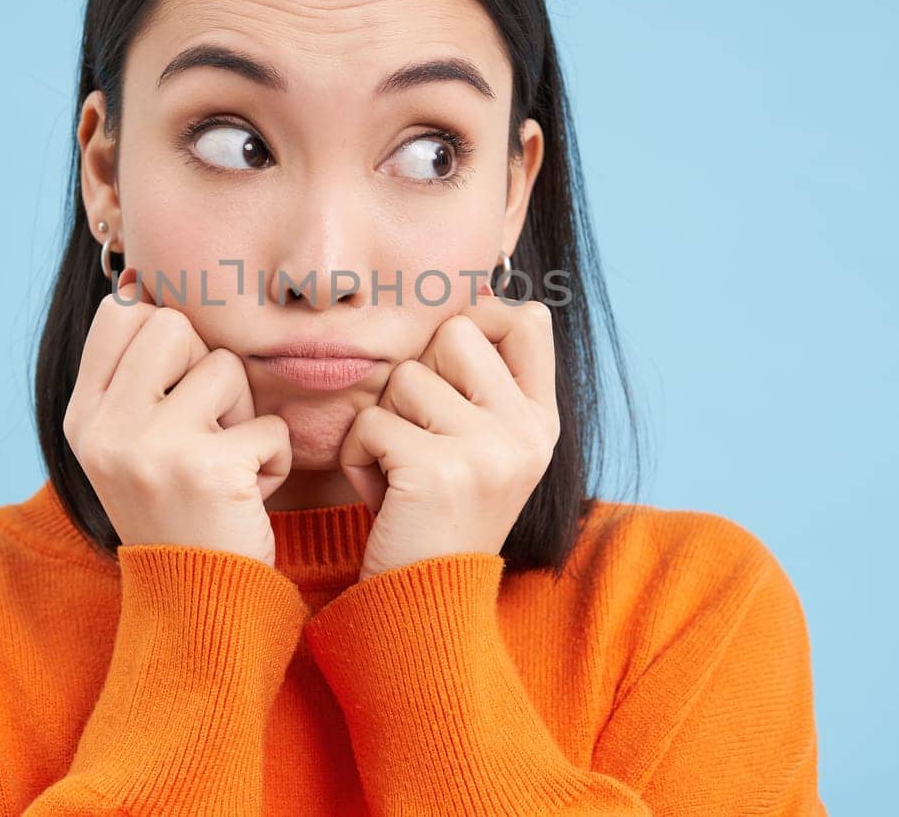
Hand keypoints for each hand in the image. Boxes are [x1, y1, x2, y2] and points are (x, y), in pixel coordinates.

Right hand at [61, 265, 293, 568]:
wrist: (196, 607)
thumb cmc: (178, 513)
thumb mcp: (130, 444)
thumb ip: (132, 375)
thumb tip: (136, 283)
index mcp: (82, 417)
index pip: (121, 313)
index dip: (165, 336)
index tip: (177, 386)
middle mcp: (105, 428)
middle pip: (174, 326)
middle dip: (207, 371)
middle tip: (206, 430)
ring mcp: (151, 446)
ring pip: (226, 368)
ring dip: (244, 416)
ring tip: (227, 465)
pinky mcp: (207, 468)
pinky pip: (267, 424)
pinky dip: (274, 458)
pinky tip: (249, 495)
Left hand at [337, 283, 561, 580]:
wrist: (423, 608)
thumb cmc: (434, 519)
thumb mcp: (481, 449)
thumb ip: (482, 383)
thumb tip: (475, 291)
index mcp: (541, 421)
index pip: (527, 319)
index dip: (477, 318)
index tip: (448, 361)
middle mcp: (527, 431)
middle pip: (453, 333)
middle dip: (415, 378)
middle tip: (418, 441)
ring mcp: (490, 449)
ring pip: (404, 376)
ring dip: (381, 422)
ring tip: (400, 475)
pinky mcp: (440, 470)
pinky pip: (370, 422)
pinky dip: (357, 458)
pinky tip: (381, 498)